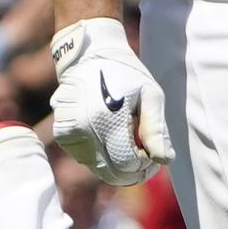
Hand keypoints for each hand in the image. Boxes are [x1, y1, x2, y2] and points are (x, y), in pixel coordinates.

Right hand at [48, 18, 173, 186]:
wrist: (90, 56)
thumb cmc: (127, 75)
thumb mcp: (150, 96)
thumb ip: (156, 130)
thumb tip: (164, 160)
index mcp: (105, 119)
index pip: (126, 165)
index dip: (143, 168)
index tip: (154, 158)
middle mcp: (82, 129)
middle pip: (110, 172)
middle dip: (131, 171)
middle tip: (146, 157)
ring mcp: (69, 133)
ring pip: (98, 168)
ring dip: (116, 164)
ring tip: (129, 141)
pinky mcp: (63, 134)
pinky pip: (87, 159)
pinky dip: (102, 156)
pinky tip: (113, 138)